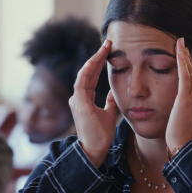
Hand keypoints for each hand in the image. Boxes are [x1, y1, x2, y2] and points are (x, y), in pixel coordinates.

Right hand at [68, 40, 117, 167]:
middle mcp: (78, 97)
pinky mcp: (79, 103)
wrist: (95, 149)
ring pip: (84, 73)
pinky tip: (96, 60)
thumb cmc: (101, 134)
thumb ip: (109, 102)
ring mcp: (77, 100)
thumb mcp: (109, 114)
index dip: (99, 63)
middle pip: (87, 72)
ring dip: (94, 59)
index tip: (109, 51)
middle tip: (108, 43)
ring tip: (104, 47)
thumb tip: (114, 91)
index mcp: (84, 99)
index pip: (91, 76)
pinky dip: (89, 69)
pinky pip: (82, 81)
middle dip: (97, 57)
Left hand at [165, 38, 191, 151]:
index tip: (187, 55)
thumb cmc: (186, 137)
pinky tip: (178, 49)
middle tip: (181, 44)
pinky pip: (184, 74)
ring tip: (179, 43)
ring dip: (184, 56)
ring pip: (191, 71)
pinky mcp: (186, 98)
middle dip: (188, 58)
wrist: (185, 147)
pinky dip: (182, 61)